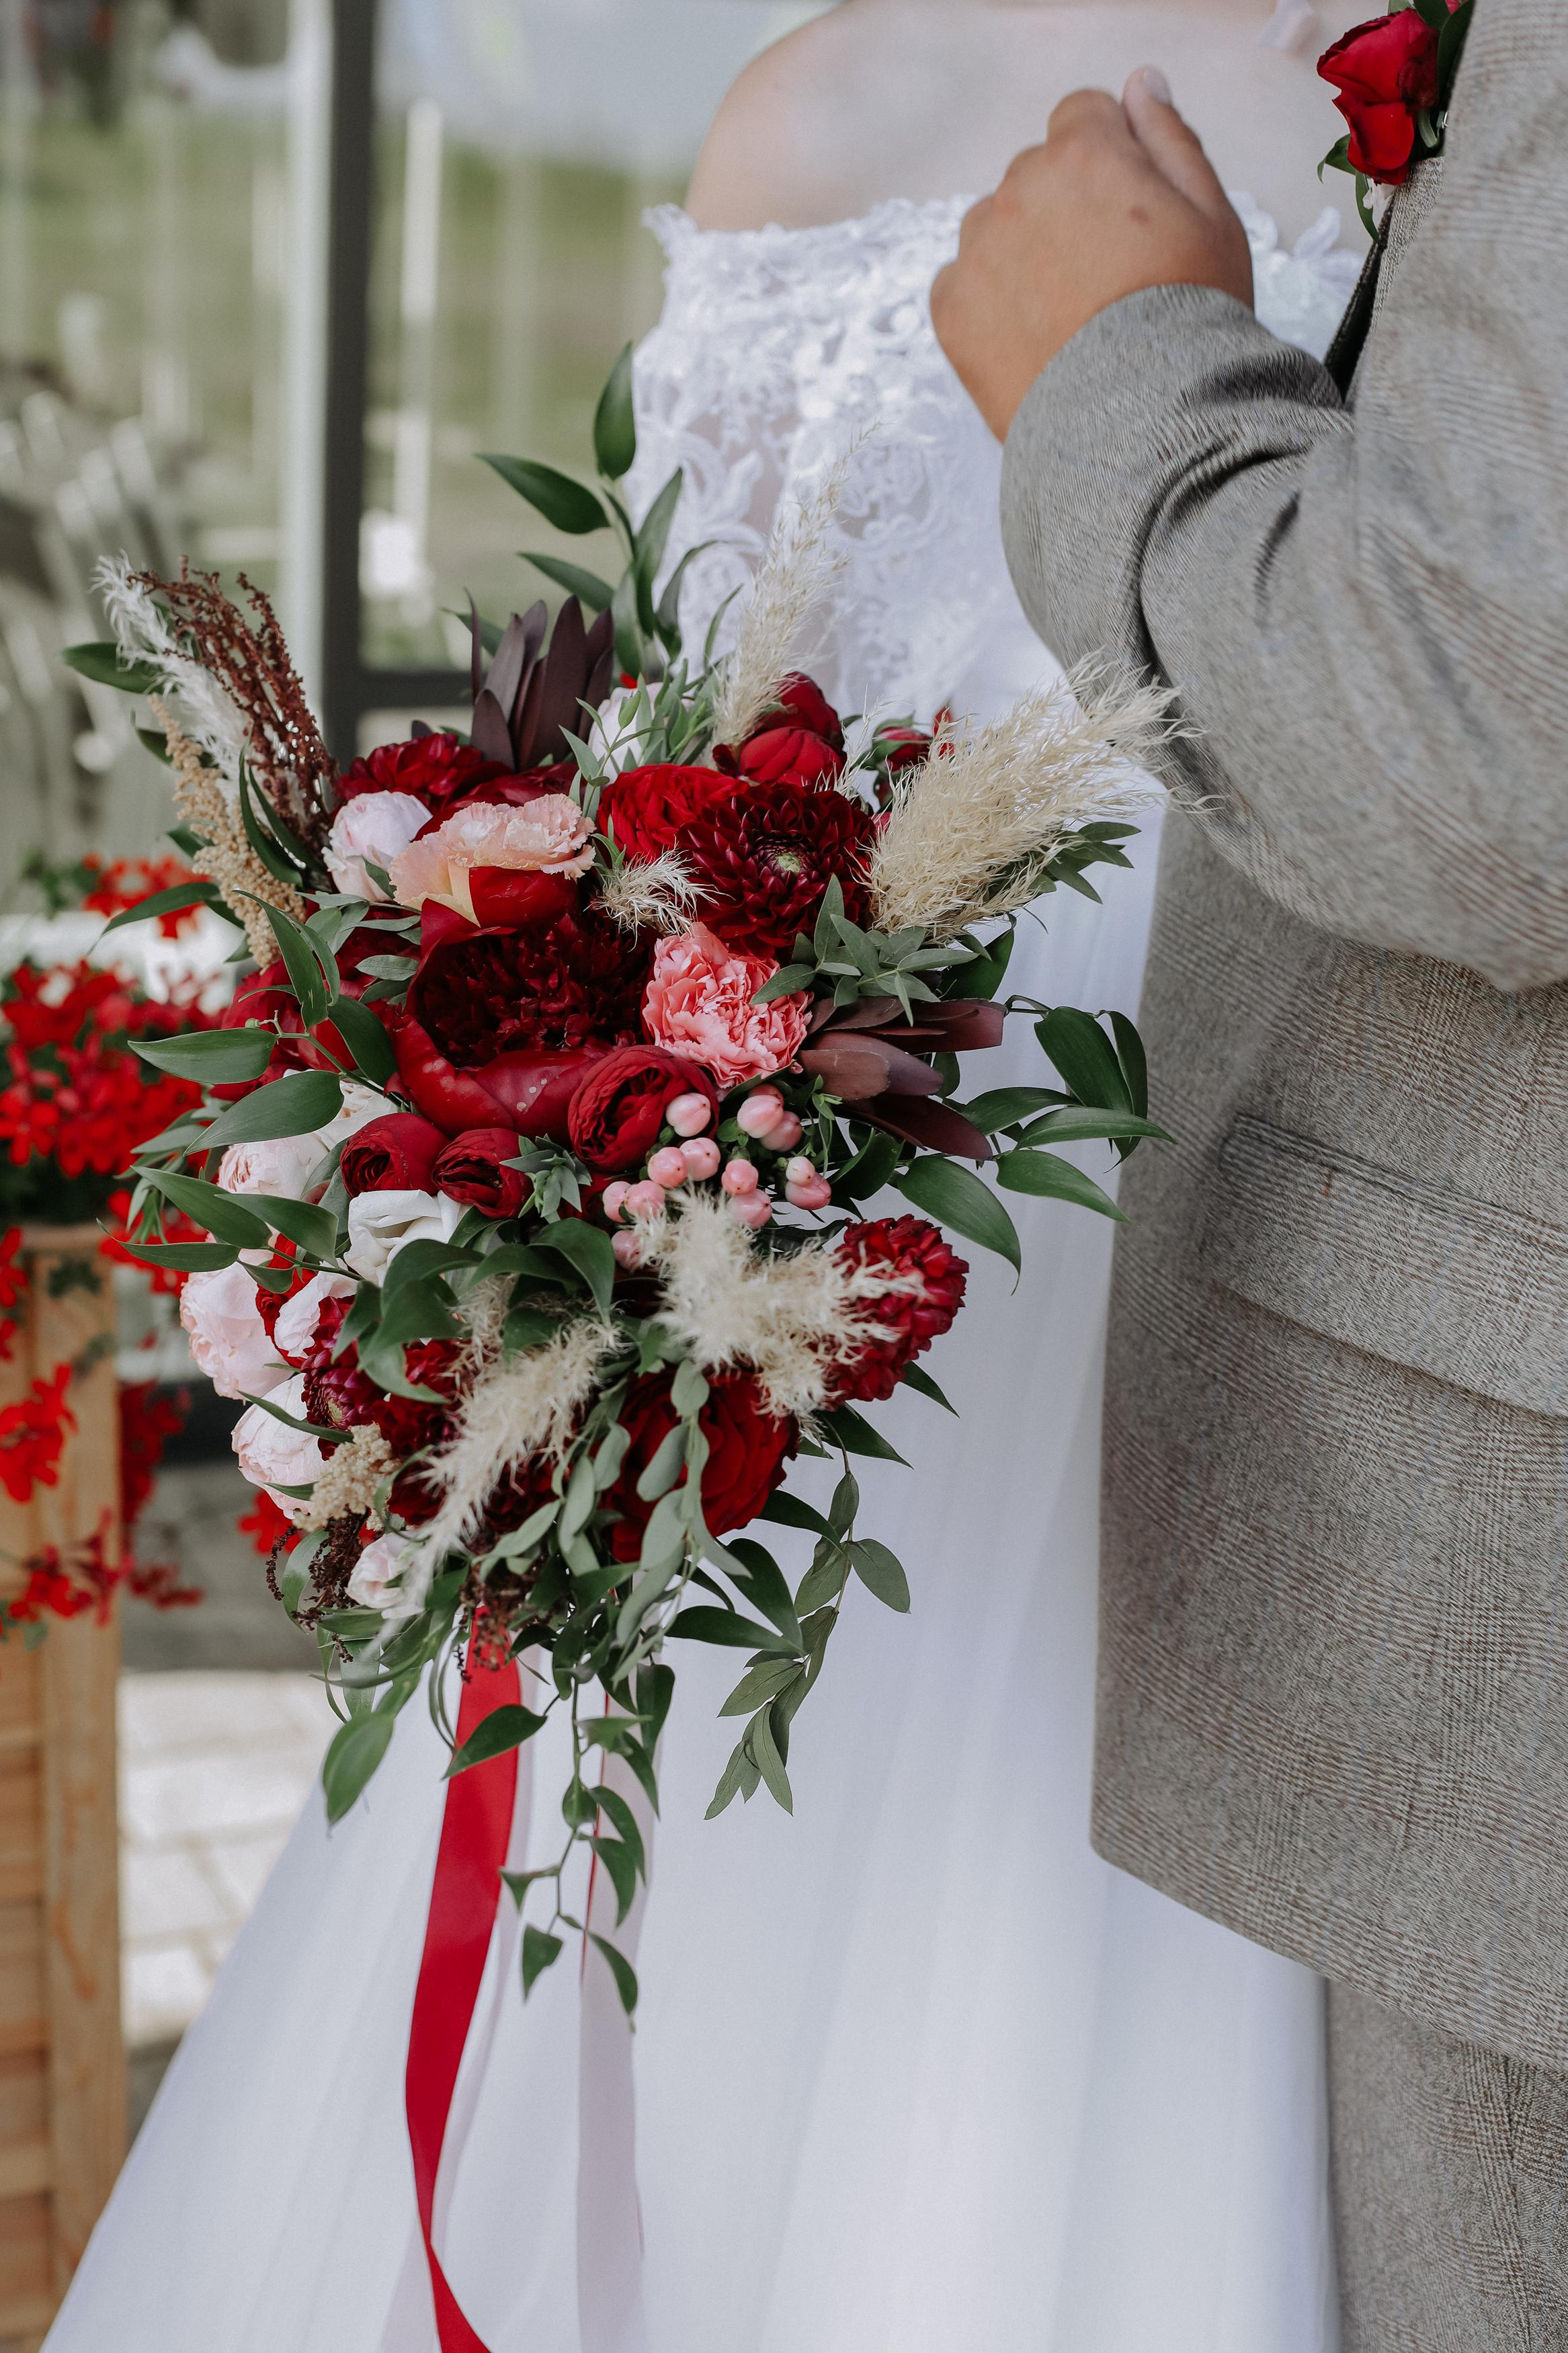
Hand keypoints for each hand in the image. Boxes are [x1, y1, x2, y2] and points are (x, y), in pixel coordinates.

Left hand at [931, 69, 1254, 440]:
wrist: (1140, 427)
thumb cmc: (1189, 322)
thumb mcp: (1212, 217)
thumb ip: (1170, 139)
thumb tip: (1138, 84)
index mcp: (1083, 153)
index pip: (1082, 116)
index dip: (1111, 160)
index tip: (1129, 212)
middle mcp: (1018, 189)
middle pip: (1036, 174)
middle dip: (1065, 208)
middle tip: (1106, 279)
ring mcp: (977, 251)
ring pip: (995, 227)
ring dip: (1023, 253)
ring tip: (1068, 318)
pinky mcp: (951, 310)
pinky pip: (962, 284)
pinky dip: (988, 304)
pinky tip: (1033, 341)